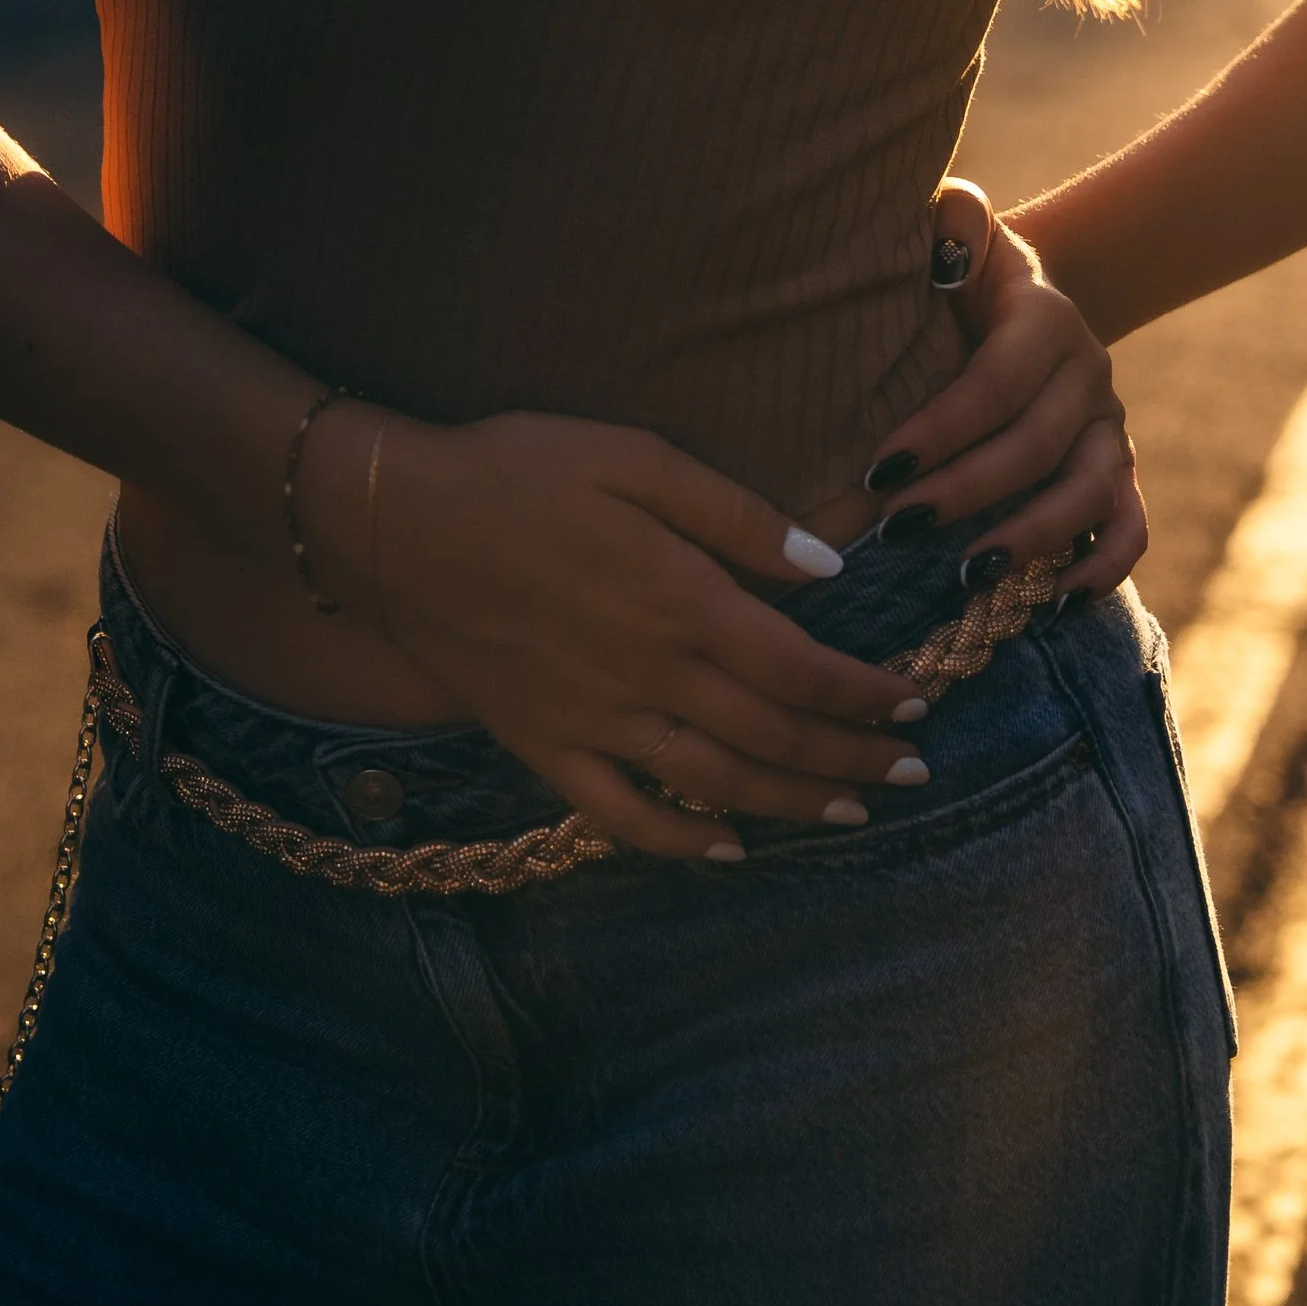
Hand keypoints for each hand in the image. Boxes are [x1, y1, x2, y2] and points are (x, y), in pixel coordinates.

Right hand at [299, 405, 930, 865]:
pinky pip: (623, 816)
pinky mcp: (543, 748)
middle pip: (774, 738)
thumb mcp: (632, 455)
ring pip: (717, 787)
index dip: (865, 697)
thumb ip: (733, 513)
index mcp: (680, 600)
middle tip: (913, 774)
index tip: (914, 704)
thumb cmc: (516, 470)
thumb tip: (826, 568)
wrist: (391, 521)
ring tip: (850, 815)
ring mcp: (594, 723)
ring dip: (793, 805)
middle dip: (853, 760)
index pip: (801, 669)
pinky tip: (727, 850)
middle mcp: (649, 676)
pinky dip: (682, 843)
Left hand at [855, 224, 1144, 595]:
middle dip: (965, 493)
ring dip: (1030, 539)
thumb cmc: (960, 272)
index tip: (879, 469)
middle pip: (1035, 446)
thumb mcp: (955, 230)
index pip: (995, 383)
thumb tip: (946, 242)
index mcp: (1045, 317)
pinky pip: (1129, 525)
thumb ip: (953, 219)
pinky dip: (1103, 565)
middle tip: (896, 530)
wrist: (1016, 300)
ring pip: (1087, 493)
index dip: (941, 429)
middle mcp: (1088, 374)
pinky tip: (1057, 598)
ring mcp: (1109, 427)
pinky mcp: (1118, 470)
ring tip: (967, 576)